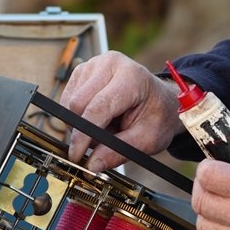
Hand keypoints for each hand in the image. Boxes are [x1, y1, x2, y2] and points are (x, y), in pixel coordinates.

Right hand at [59, 52, 183, 171]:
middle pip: (78, 104)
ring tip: (106, 125)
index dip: (83, 136)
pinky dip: (78, 114)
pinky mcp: (83, 70)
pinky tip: (98, 115)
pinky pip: (68, 98)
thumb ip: (118, 152)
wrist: (162, 100)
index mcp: (131, 77)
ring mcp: (94, 64)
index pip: (97, 108)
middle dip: (83, 130)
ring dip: (81, 122)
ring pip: (70, 102)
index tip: (76, 156)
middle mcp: (110, 64)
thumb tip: (91, 165)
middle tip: (100, 143)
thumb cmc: (157, 117)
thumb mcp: (147, 140)